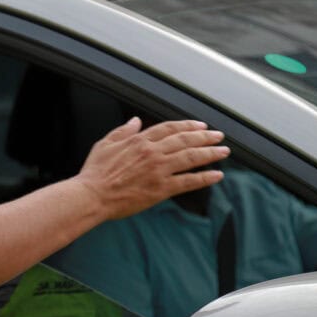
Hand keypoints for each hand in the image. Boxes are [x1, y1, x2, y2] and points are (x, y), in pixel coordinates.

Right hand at [75, 117, 228, 219]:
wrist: (92, 195)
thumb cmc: (95, 172)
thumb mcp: (105, 144)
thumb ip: (123, 131)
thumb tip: (135, 121)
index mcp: (139, 141)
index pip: (169, 128)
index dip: (187, 126)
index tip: (200, 126)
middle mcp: (152, 152)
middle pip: (185, 140)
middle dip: (206, 137)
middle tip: (219, 136)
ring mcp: (158, 170)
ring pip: (191, 157)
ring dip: (210, 153)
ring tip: (224, 151)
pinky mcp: (161, 189)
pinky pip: (188, 181)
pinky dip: (204, 178)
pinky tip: (216, 175)